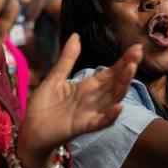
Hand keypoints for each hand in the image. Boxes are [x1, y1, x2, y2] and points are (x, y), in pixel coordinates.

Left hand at [17, 34, 142, 167]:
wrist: (30, 131)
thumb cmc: (43, 106)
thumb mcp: (55, 78)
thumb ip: (67, 59)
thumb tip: (76, 36)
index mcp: (88, 87)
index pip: (110, 72)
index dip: (123, 61)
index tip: (136, 47)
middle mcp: (93, 100)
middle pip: (115, 83)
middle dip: (127, 69)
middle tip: (137, 53)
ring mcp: (90, 113)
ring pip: (112, 99)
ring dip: (122, 85)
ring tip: (131, 69)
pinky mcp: (82, 127)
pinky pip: (100, 122)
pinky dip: (110, 116)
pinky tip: (118, 106)